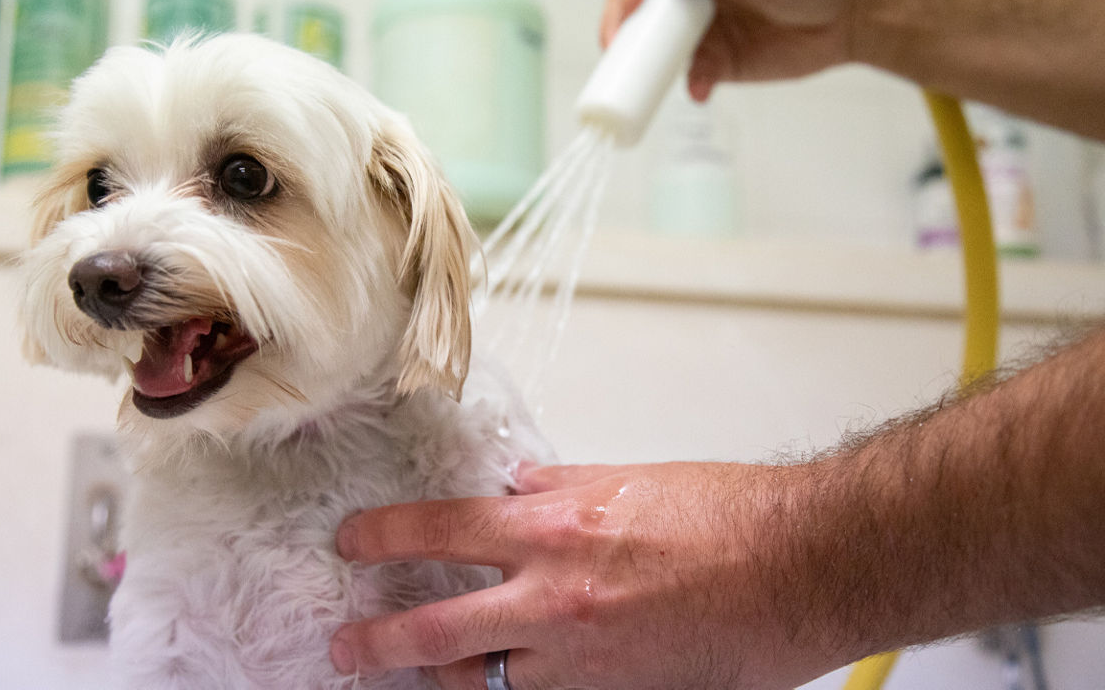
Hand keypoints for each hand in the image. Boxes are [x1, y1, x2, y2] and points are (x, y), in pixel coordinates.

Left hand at [330, 461, 843, 689]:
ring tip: (420, 673)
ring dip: (447, 676)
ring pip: (486, 682)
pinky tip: (509, 680)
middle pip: (436, 633)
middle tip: (348, 648)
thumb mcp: (628, 480)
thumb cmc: (729, 516)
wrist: (801, 568)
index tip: (352, 542)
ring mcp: (583, 662)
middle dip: (378, 644)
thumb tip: (516, 492)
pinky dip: (520, 689)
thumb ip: (560, 489)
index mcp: (554, 532)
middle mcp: (555, 602)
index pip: (438, 531)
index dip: (381, 537)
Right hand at [602, 0, 881, 100]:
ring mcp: (703, 30)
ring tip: (645, 77)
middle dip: (621, 26)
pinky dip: (690, 85)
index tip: (634, 2)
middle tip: (616, 46)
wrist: (856, 14)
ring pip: (656, 47)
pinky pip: (691, 77)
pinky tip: (698, 90)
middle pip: (638, 8)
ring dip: (646, 62)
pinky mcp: (719, 63)